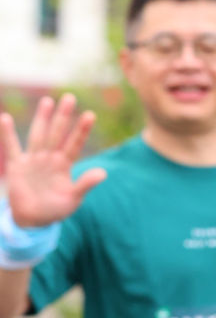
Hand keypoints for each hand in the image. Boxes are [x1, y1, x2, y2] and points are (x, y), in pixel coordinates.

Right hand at [0, 94, 105, 227]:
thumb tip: (104, 173)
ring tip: (48, 100)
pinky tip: (6, 118)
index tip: (91, 115)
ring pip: (39, 135)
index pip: (74, 144)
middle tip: (70, 97)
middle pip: (57, 134)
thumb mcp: (73, 199)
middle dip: (63, 117)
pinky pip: (13, 148)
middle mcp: (49, 158)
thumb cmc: (55, 209)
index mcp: (64, 165)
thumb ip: (85, 184)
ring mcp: (33, 160)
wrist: (33, 220)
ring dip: (43, 119)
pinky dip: (8, 135)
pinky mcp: (18, 166)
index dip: (82, 131)